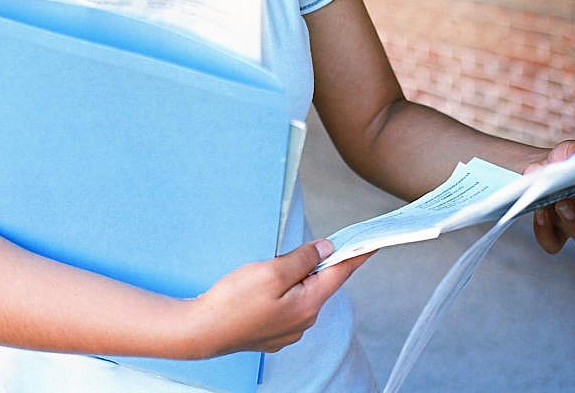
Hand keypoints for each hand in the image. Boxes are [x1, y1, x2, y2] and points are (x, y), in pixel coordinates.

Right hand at [184, 239, 370, 357]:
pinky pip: (286, 305)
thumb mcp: (272, 271)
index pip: (340, 273)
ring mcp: (287, 330)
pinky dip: (282, 291)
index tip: (372, 241)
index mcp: (308, 305)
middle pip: (319, 282)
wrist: (201, 331)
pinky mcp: (271, 333)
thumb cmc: (234, 301)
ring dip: (295, 278)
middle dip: (315, 263)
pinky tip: (261, 287)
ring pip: (301, 294)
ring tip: (271, 268)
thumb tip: (326, 249)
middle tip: (302, 246)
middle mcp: (303, 321)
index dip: (356, 254)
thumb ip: (302, 259)